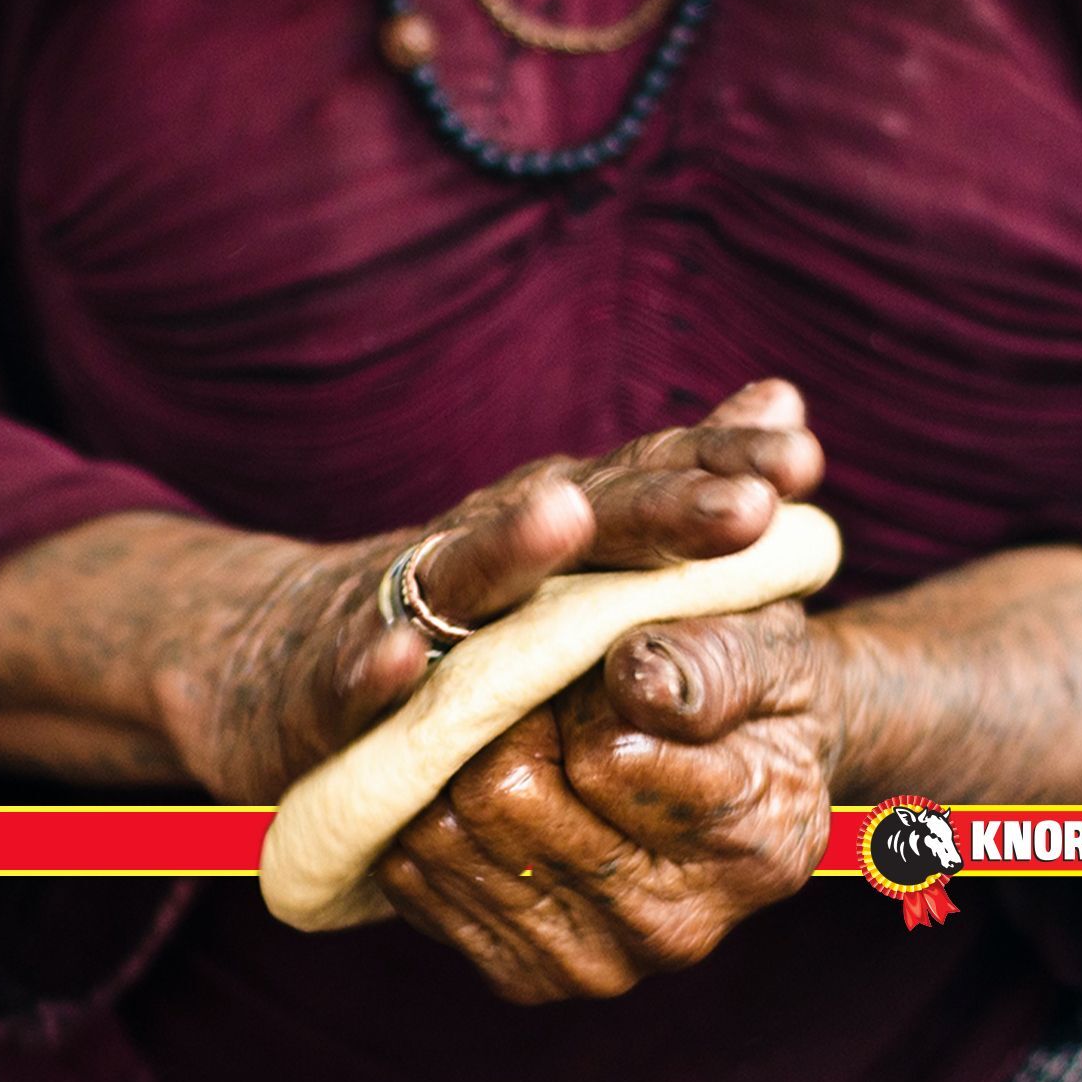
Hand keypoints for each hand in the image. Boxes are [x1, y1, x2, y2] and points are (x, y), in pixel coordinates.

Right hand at [153, 380, 822, 802]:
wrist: (277, 654)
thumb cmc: (468, 605)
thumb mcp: (580, 542)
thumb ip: (676, 481)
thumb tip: (787, 402)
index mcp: (564, 524)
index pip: (651, 480)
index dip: (721, 466)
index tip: (805, 457)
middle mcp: (493, 548)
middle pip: (584, 518)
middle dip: (663, 509)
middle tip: (747, 507)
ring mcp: (407, 608)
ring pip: (463, 576)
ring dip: (511, 548)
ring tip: (565, 521)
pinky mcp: (334, 678)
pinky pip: (352, 673)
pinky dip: (372, 667)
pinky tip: (398, 662)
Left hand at [373, 598, 845, 1001]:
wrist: (748, 768)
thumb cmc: (758, 693)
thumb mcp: (765, 648)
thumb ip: (711, 664)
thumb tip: (638, 684)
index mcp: (757, 848)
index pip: (606, 755)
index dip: (586, 689)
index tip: (614, 666)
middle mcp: (680, 929)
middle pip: (507, 798)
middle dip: (511, 721)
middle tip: (554, 694)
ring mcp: (598, 966)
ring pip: (447, 834)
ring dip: (466, 761)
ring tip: (533, 735)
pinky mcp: (526, 977)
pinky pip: (417, 876)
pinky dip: (435, 810)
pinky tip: (496, 783)